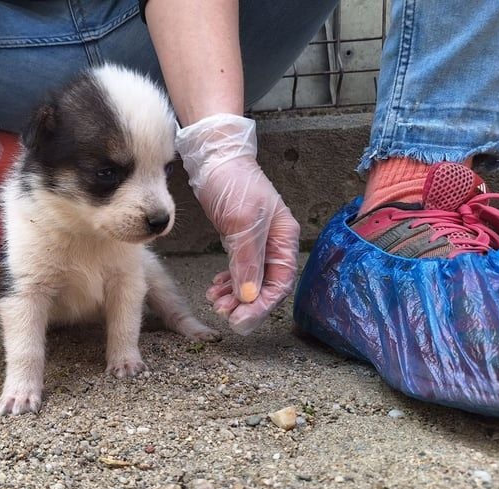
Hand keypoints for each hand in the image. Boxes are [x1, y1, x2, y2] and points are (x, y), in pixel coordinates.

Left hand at [175, 114, 299, 334]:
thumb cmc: (233, 183)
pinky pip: (239, 269)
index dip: (262, 305)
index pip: (281, 282)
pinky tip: (215, 288)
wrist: (214, 157)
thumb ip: (247, 261)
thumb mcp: (241, 223)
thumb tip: (250, 296)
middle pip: (267, 284)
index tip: (241, 320)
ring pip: (250, 279)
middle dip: (246, 303)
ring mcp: (257, 240)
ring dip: (234, 295)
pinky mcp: (239, 238)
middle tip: (224, 315)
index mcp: (284, 237)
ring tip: (215, 303)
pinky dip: (228, 282)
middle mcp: (274, 241)